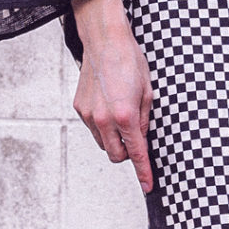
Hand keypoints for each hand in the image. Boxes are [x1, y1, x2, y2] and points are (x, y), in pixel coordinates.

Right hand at [71, 0, 153, 192]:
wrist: (105, 42)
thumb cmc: (130, 63)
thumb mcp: (148, 92)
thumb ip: (145, 121)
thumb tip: (142, 138)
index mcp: (125, 115)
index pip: (136, 153)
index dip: (143, 172)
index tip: (148, 186)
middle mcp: (103, 119)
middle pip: (116, 155)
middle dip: (128, 153)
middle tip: (137, 136)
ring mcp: (89, 115)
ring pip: (103, 144)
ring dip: (115, 140)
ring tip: (122, 116)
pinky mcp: (80, 108)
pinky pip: (94, 129)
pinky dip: (103, 126)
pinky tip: (110, 106)